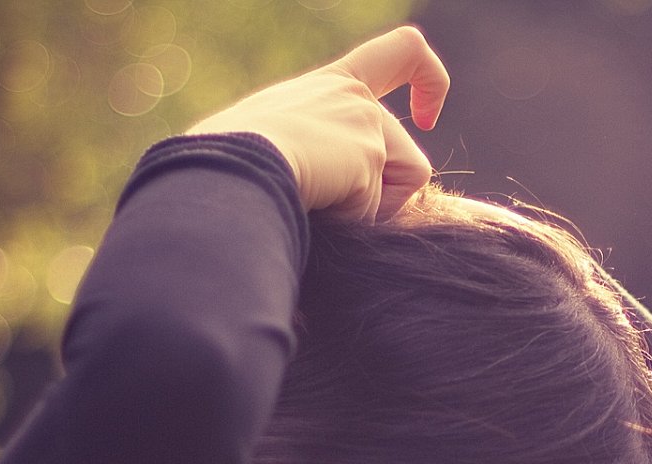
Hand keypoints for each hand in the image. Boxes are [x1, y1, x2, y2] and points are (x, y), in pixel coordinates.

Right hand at [185, 26, 447, 220]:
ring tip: (322, 202)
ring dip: (373, 209)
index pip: (399, 54)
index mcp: (331, 85)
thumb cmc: (228, 167)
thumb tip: (315, 194)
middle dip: (384, 198)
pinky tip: (320, 208)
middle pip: (409, 155)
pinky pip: (383, 209)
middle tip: (331, 205)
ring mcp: (365, 122)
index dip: (428, 79)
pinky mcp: (369, 153)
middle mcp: (354, 96)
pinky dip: (356, 221)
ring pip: (408, 182)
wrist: (222, 169)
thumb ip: (305, 152)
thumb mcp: (270, 142)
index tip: (426, 116)